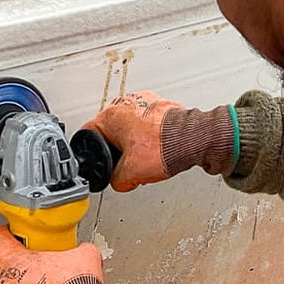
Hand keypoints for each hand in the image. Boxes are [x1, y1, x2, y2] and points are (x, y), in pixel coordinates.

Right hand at [86, 91, 236, 191]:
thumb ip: (116, 179)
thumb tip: (118, 181)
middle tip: (126, 163)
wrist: (194, 138)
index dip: (94, 153)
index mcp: (111, 115)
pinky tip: (157, 149)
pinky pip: (148, 124)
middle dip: (118, 150)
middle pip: (112, 131)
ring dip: (135, 142)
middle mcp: (126, 104)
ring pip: (131, 127)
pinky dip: (150, 136)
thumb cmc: (164, 147)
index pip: (89, 133)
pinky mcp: (161, 106)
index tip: (101, 160)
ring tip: (145, 157)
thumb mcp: (130, 173)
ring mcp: (144, 102)